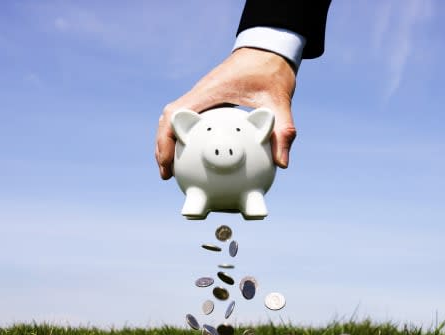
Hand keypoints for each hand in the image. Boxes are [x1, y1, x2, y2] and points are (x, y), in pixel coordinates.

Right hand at [155, 47, 296, 179]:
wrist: (270, 49)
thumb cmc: (272, 71)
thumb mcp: (280, 101)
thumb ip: (282, 131)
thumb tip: (282, 164)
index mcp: (209, 92)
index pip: (175, 115)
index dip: (165, 141)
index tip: (167, 165)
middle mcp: (200, 93)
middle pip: (167, 120)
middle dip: (163, 147)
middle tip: (167, 175)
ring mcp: (203, 96)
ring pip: (175, 120)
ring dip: (171, 143)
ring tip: (176, 170)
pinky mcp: (209, 100)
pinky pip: (191, 120)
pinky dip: (187, 138)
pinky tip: (200, 157)